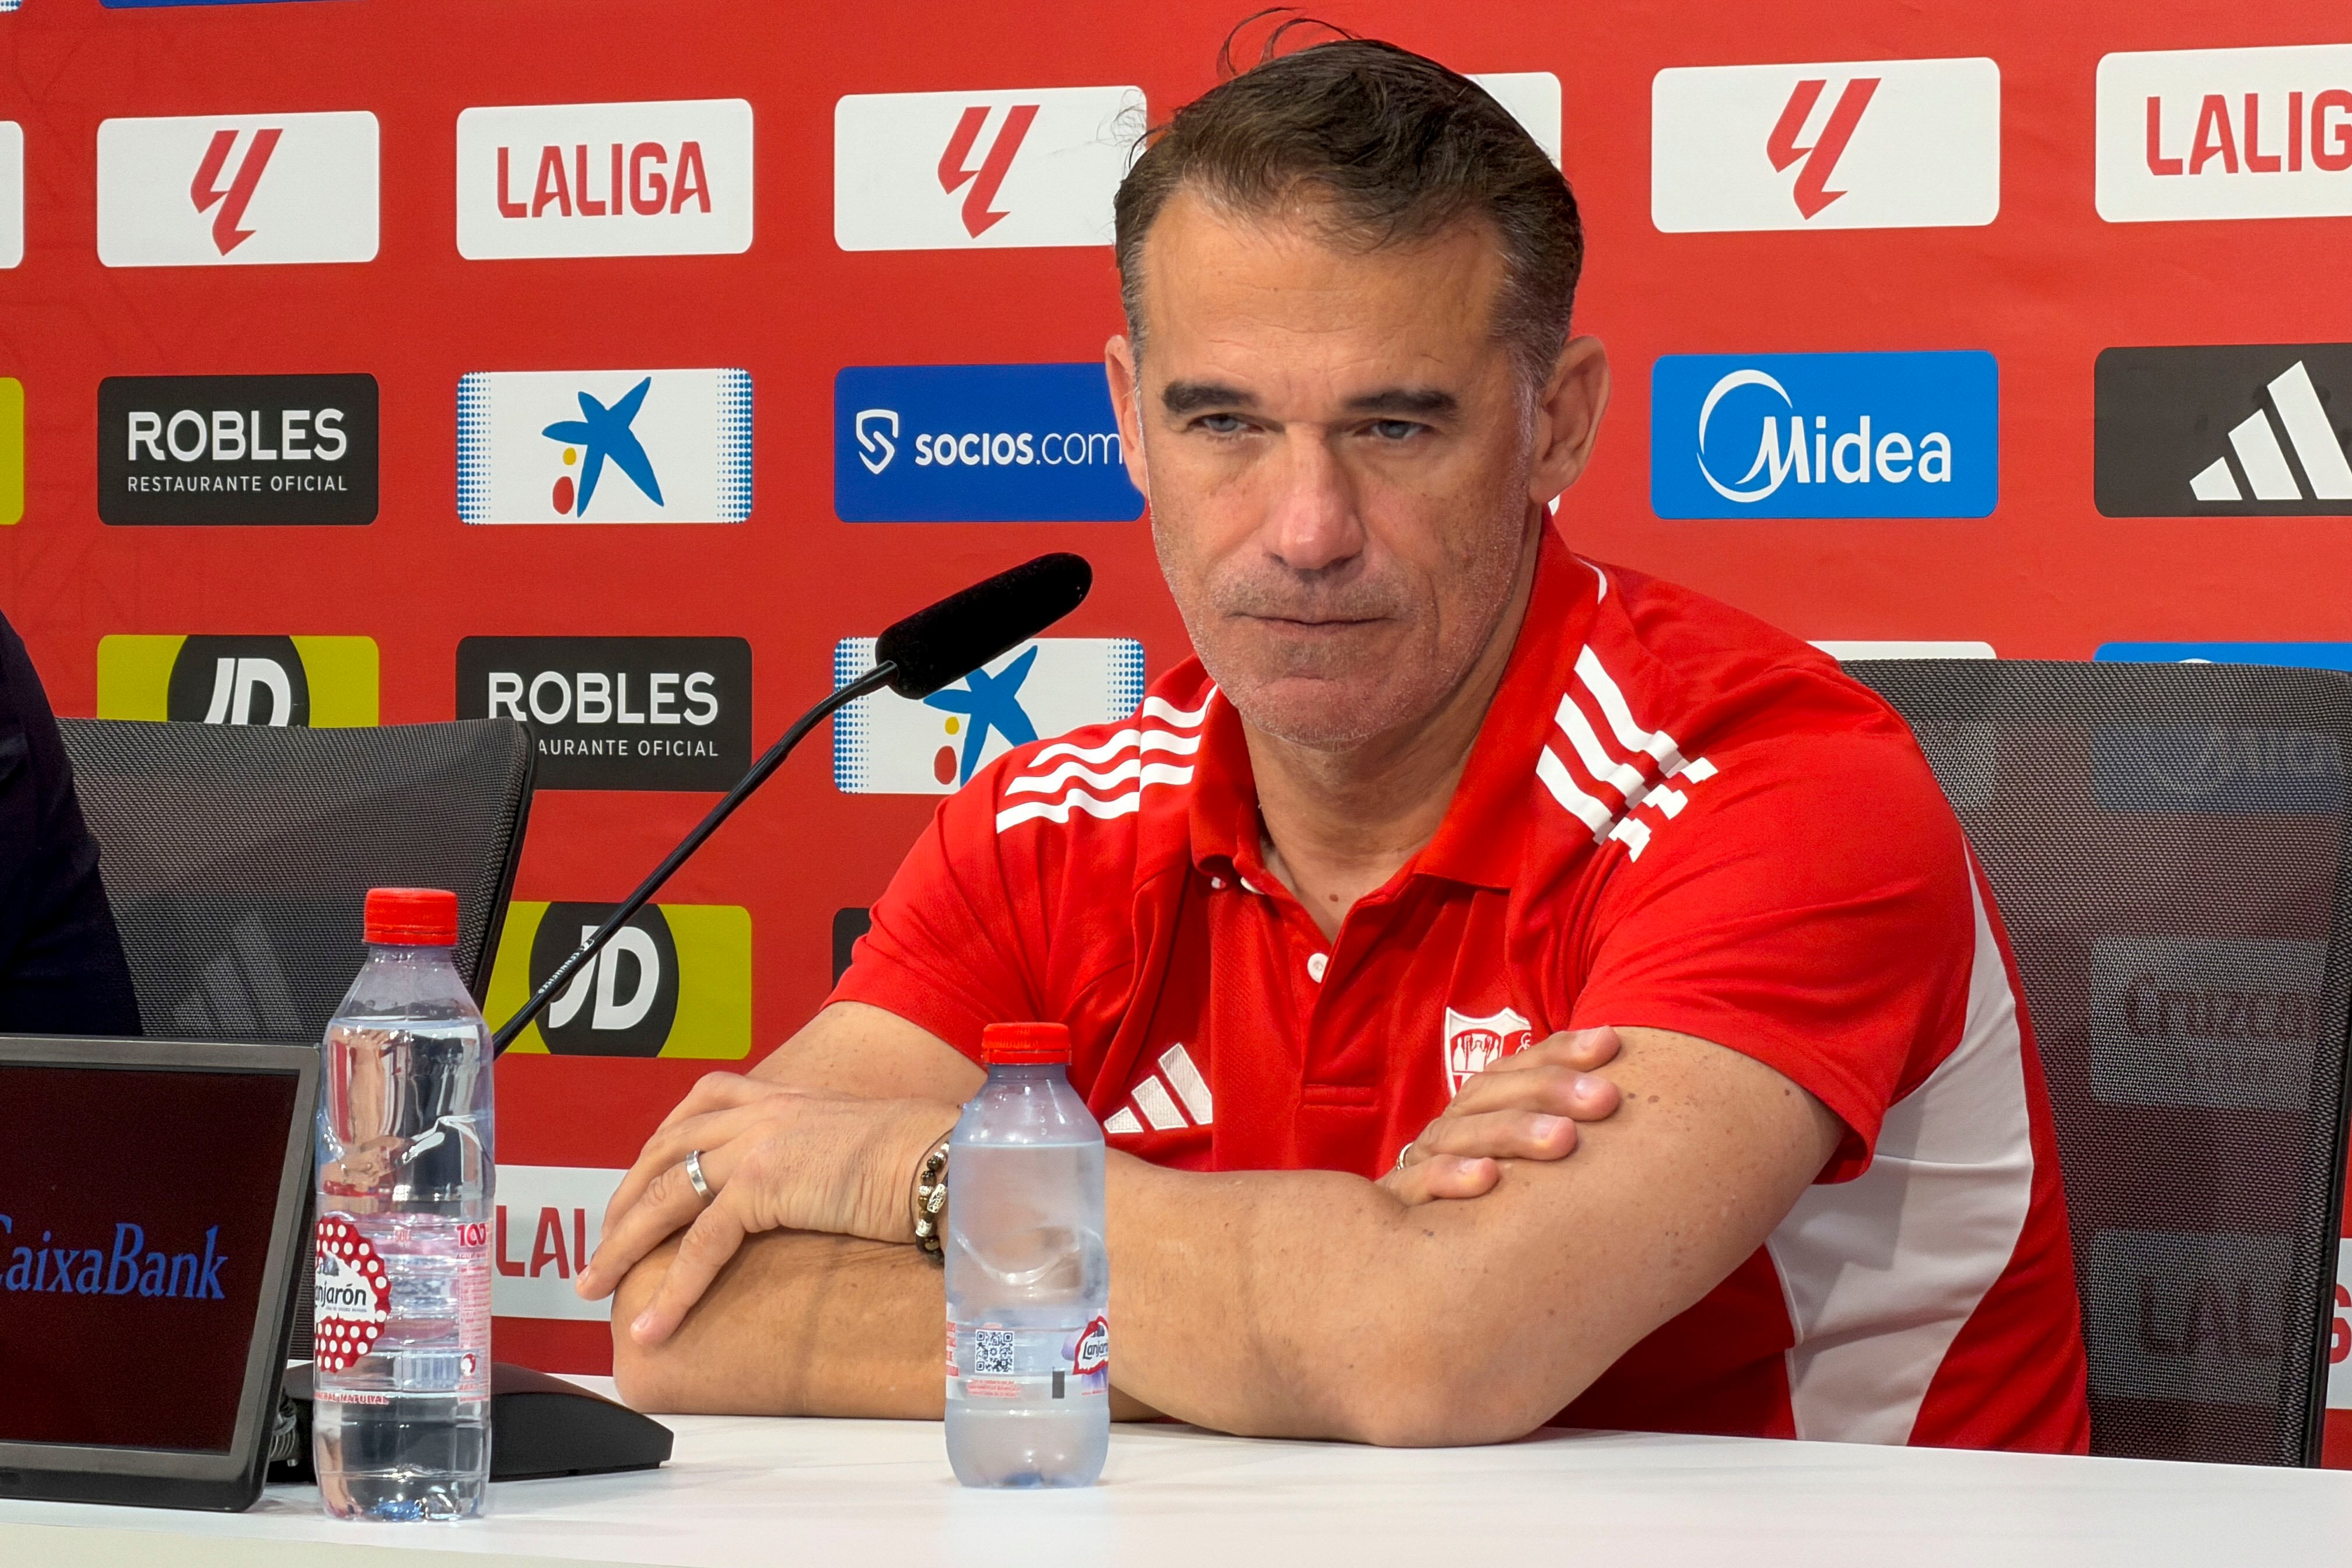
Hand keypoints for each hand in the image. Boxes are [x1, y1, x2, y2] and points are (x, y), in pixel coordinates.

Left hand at [574, 1071, 959, 1345]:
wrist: (946, 1158)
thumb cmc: (923, 1155)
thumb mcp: (859, 1141)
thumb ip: (821, 1154)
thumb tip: (818, 1186)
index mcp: (784, 1095)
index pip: (699, 1104)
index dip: (658, 1145)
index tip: (637, 1181)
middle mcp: (762, 1111)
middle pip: (665, 1151)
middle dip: (623, 1200)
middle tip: (600, 1245)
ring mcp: (758, 1143)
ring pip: (666, 1196)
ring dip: (623, 1246)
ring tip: (596, 1286)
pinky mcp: (764, 1184)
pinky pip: (702, 1243)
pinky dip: (672, 1288)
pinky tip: (654, 1322)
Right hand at [1378, 1027, 1624, 1205]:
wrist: (1407, 1257)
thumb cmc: (1489, 1207)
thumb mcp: (1523, 1164)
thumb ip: (1563, 1128)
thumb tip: (1621, 1078)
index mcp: (1481, 1108)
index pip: (1520, 1067)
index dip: (1563, 1051)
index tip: (1610, 1043)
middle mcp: (1452, 1126)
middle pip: (1494, 1094)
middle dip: (1551, 1089)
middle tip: (1605, 1099)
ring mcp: (1422, 1161)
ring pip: (1462, 1135)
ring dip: (1513, 1132)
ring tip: (1564, 1138)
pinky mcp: (1398, 1202)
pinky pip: (1419, 1185)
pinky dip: (1450, 1177)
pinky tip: (1487, 1177)